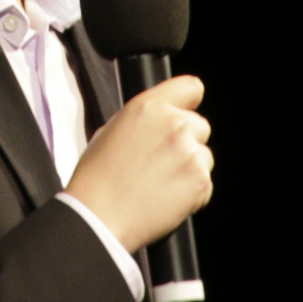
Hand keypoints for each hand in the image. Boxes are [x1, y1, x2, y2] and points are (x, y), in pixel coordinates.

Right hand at [66, 75, 213, 251]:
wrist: (99, 214)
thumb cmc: (97, 176)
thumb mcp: (110, 131)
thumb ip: (143, 120)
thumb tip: (158, 122)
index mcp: (148, 108)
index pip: (191, 87)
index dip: (187, 102)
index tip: (184, 112)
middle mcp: (174, 125)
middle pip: (200, 125)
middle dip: (187, 140)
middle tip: (161, 160)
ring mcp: (190, 154)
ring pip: (205, 155)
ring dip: (189, 166)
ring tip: (159, 181)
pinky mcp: (200, 181)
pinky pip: (205, 181)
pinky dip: (191, 191)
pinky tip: (165, 196)